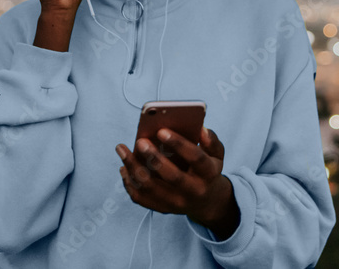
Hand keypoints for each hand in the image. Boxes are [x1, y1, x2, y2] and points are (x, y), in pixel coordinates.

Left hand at [116, 127, 240, 239]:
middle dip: (154, 157)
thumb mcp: (217, 155)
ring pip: (151, 188)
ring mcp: (177, 203)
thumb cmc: (208, 170)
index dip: (180, 144)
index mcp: (209, 174)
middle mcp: (194, 191)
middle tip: (140, 141)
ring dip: (133, 168)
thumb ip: (211, 141)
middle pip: (172, 176)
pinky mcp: (162, 209)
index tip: (162, 130)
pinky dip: (128, 182)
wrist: (207, 201)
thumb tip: (200, 129)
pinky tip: (123, 167)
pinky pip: (141, 198)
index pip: (196, 159)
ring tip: (122, 149)